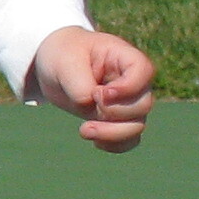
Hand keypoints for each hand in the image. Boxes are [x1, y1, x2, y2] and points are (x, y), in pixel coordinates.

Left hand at [29, 25, 154, 151]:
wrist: (54, 63)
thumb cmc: (62, 54)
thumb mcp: (65, 63)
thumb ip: (79, 85)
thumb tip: (90, 107)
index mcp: (123, 57)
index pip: (144, 71)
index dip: (128, 88)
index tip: (99, 94)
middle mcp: (132, 81)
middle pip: (143, 104)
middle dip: (115, 112)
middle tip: (87, 104)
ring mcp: (126, 102)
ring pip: (137, 125)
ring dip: (113, 134)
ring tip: (84, 130)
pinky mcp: (116, 119)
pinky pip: (129, 139)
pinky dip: (114, 145)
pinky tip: (94, 141)